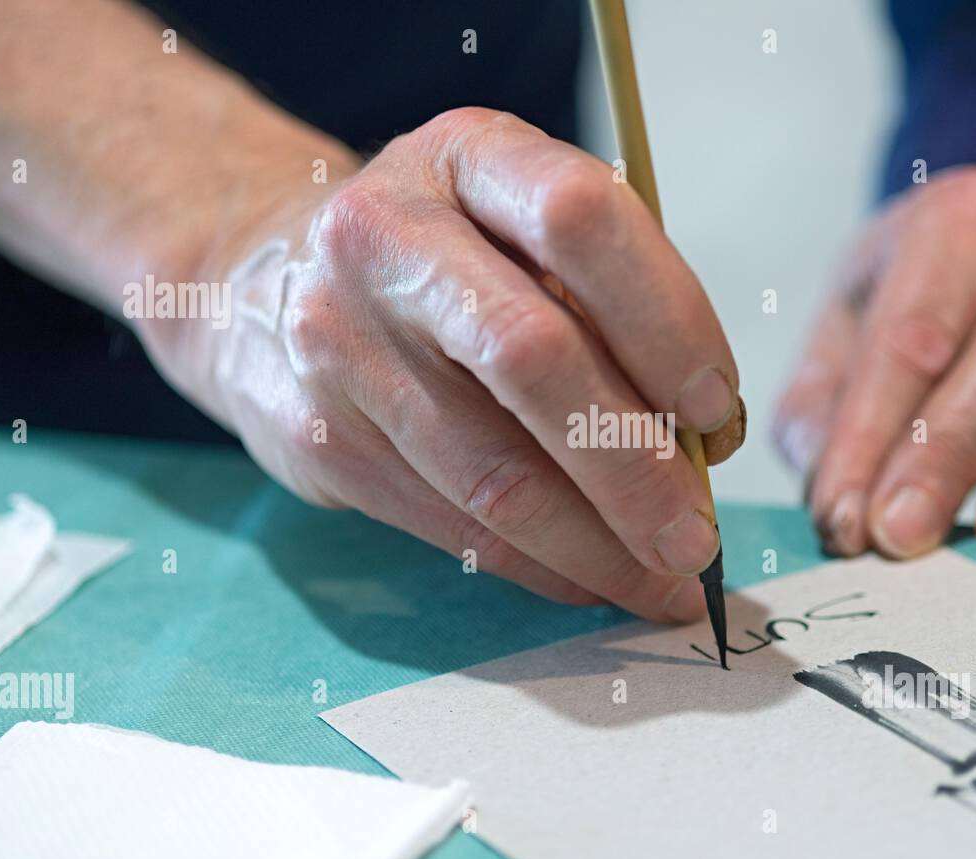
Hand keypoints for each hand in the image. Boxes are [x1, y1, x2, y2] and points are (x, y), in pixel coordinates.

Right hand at [146, 107, 743, 619]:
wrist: (258, 281)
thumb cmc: (437, 257)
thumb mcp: (512, 224)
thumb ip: (602, 303)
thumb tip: (701, 445)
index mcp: (467, 156)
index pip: (580, 218)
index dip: (667, 320)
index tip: (717, 410)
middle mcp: (387, 234)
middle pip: (533, 357)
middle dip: (635, 468)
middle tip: (697, 539)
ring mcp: (339, 338)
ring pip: (492, 470)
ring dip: (596, 545)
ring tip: (663, 585)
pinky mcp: (319, 435)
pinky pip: (453, 522)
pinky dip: (541, 565)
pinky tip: (593, 579)